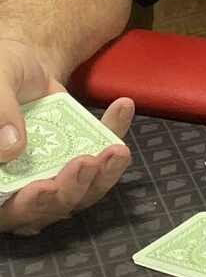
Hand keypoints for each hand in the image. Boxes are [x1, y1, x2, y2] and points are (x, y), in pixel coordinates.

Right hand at [0, 37, 133, 235]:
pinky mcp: (77, 157)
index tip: (42, 188)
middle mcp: (19, 187)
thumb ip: (0, 115)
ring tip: (116, 150)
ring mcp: (51, 175)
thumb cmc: (0, 77)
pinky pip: (100, 155)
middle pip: (46, 207)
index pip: (7, 208)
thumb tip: (12, 148)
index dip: (26, 205)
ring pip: (79, 192)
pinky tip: (123, 108)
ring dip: (101, 176)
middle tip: (86, 163)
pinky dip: (113, 134)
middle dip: (70, 189)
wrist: (21, 67)